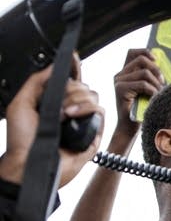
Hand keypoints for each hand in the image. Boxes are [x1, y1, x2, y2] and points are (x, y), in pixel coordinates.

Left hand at [0, 56, 104, 186]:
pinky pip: (99, 110)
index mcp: (56, 102)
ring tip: (63, 114)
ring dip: (77, 100)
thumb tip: (54, 65)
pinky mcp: (94, 132)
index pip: (71, 80)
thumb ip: (36, 82)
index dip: (75, 67)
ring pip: (93, 95)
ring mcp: (84, 120)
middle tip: (58, 104)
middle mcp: (72, 110)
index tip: (74, 58)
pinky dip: (86, 109)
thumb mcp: (20, 104)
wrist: (30, 163)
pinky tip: (73, 116)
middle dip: (71, 89)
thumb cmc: (22, 141)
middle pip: (83, 85)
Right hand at [113, 49, 162, 136]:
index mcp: (125, 72)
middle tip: (161, 83)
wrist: (130, 127)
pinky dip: (153, 91)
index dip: (145, 52)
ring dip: (156, 83)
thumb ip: (150, 75)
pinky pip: (143, 84)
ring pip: (144, 72)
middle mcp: (119, 75)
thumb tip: (160, 60)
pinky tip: (153, 98)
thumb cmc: (142, 107)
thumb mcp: (148, 87)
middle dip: (156, 70)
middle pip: (142, 60)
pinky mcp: (120, 89)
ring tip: (158, 93)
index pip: (132, 52)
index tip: (156, 60)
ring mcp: (118, 81)